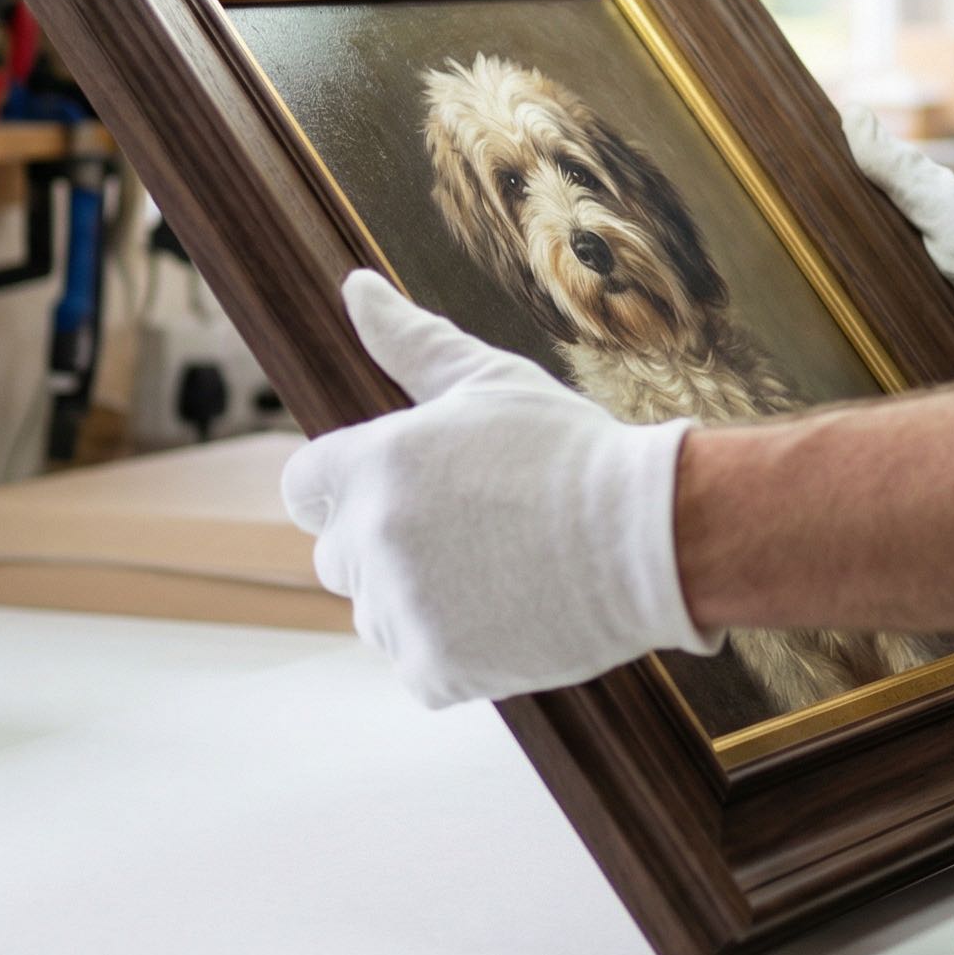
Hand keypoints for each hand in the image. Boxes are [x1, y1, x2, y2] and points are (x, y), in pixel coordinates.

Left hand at [280, 271, 715, 707]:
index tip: (410, 492)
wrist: (649, 537)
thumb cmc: (569, 450)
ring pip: (377, 615)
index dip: (350, 489)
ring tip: (497, 572)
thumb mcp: (488, 381)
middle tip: (471, 532)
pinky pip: (418, 665)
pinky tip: (509, 612)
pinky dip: (457, 652)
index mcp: (372, 463)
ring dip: (419, 603)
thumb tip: (354, 286)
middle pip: (337, 558)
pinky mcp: (433, 669)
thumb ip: (409, 341)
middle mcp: (372, 537)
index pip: (304, 489)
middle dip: (387, 547)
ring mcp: (400, 609)